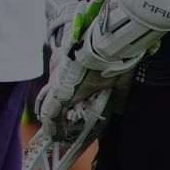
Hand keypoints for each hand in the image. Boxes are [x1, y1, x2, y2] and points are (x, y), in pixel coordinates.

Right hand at [34, 0, 114, 138]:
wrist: (110, 33)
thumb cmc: (113, 63)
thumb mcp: (119, 85)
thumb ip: (117, 101)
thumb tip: (118, 112)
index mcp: (65, 90)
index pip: (49, 113)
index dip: (52, 127)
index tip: (56, 136)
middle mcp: (55, 78)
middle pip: (51, 98)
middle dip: (59, 109)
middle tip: (69, 116)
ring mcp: (56, 63)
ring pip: (55, 82)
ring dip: (63, 90)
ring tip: (76, 92)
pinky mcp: (60, 51)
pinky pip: (58, 68)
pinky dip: (66, 75)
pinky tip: (79, 73)